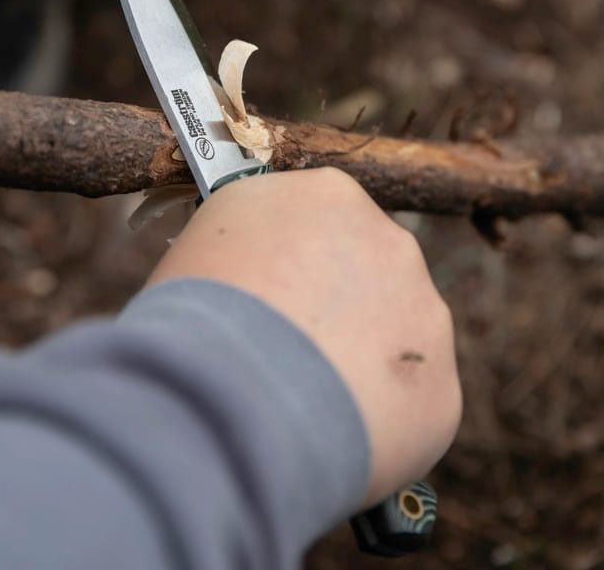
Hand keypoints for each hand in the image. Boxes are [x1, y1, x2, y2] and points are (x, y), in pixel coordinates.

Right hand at [148, 167, 460, 505]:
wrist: (230, 397)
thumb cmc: (195, 316)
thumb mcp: (207, 244)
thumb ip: (250, 245)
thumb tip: (256, 273)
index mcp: (328, 196)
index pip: (321, 226)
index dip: (292, 268)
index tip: (272, 300)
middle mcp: (390, 241)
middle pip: (367, 278)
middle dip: (336, 315)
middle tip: (288, 357)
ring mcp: (425, 313)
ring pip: (394, 344)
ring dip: (360, 369)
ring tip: (302, 406)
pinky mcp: (440, 389)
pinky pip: (405, 410)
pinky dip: (374, 427)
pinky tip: (326, 438)